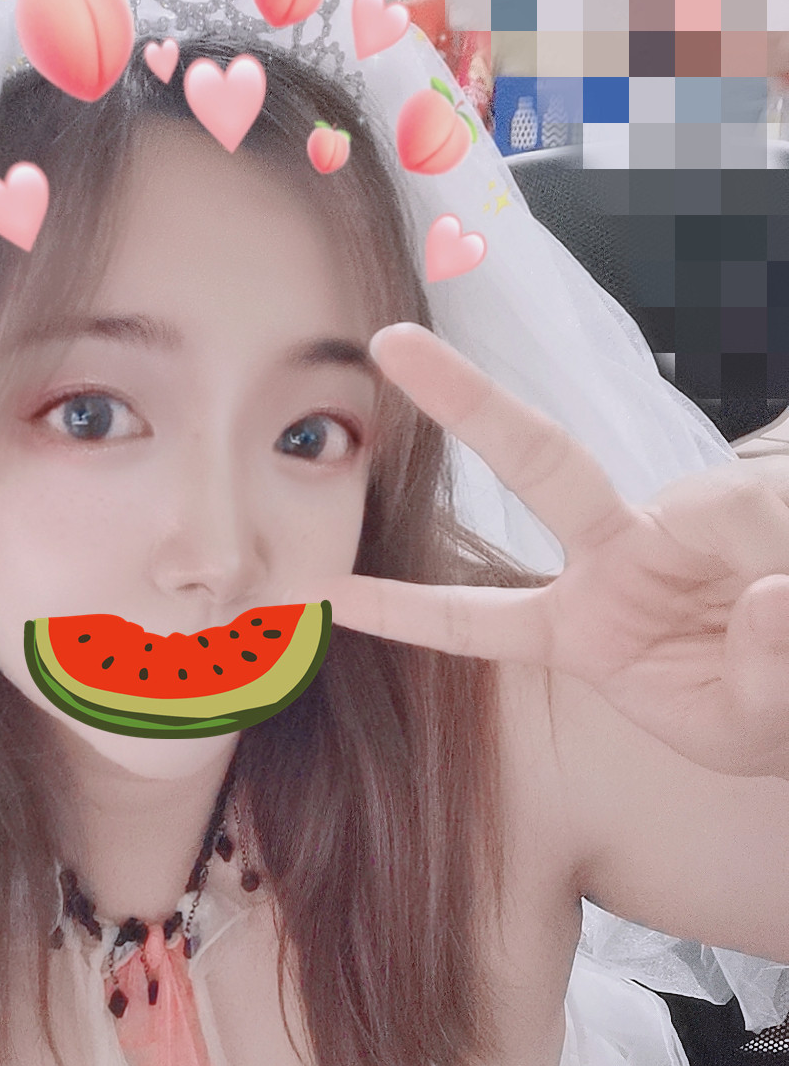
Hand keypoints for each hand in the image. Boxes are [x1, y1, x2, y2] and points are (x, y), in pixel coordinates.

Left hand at [323, 323, 788, 777]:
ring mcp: (675, 522)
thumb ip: (754, 675)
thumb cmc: (769, 712)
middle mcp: (616, 560)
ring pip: (709, 509)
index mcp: (583, 630)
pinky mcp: (738, 500)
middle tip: (388, 341)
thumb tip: (765, 593)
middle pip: (537, 463)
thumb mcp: (745, 724)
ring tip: (782, 608)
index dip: (404, 609)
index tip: (323, 599)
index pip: (476, 618)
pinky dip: (785, 563)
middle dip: (465, 400)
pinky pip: (761, 514)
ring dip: (764, 561)